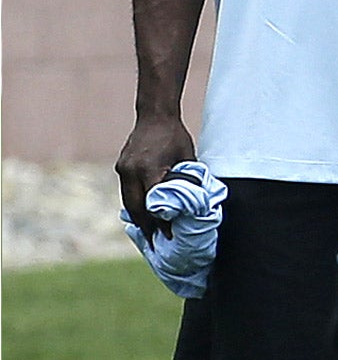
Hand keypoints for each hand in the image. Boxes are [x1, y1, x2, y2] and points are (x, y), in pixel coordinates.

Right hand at [116, 114, 195, 237]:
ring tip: (148, 234)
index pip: (155, 203)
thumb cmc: (176, 137)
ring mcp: (123, 169)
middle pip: (136, 207)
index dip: (161, 221)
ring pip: (128, 202)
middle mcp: (131, 171)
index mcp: (149, 169)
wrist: (154, 116)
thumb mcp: (188, 158)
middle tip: (156, 244)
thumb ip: (187, 180)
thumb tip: (195, 202)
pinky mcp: (120, 167)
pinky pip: (126, 192)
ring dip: (137, 219)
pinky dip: (133, 206)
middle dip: (146, 227)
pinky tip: (141, 216)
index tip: (169, 235)